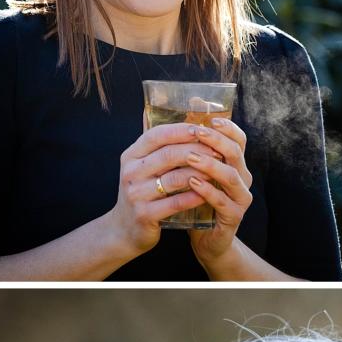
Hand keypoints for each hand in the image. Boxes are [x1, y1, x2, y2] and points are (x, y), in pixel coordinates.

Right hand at [108, 121, 245, 260]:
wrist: (124, 229)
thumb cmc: (141, 192)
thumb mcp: (141, 166)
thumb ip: (156, 145)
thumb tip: (169, 111)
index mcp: (131, 156)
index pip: (157, 135)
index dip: (181, 130)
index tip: (203, 129)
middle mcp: (130, 173)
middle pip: (168, 155)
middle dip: (197, 150)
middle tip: (218, 150)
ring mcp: (136, 194)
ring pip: (174, 178)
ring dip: (200, 172)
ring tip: (218, 170)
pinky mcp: (144, 215)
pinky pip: (175, 203)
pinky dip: (194, 196)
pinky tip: (208, 192)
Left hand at [180, 115, 254, 274]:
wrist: (205, 239)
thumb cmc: (195, 201)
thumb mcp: (192, 173)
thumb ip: (184, 148)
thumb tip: (155, 115)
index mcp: (235, 164)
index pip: (238, 139)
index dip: (227, 127)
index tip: (209, 118)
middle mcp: (242, 178)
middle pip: (236, 152)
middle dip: (215, 140)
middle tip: (196, 132)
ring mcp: (240, 198)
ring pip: (231, 176)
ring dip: (210, 165)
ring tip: (190, 157)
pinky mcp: (233, 217)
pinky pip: (222, 202)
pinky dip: (207, 191)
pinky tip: (192, 183)